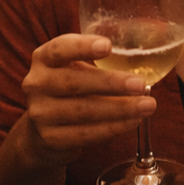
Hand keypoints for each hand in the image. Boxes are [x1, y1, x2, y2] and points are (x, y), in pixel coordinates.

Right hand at [14, 33, 155, 168]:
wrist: (41, 130)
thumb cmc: (68, 89)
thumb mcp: (72, 68)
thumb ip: (95, 60)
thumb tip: (142, 59)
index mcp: (43, 59)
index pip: (59, 49)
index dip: (82, 46)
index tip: (108, 46)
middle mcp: (36, 84)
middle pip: (75, 82)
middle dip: (111, 83)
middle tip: (141, 85)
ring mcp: (40, 113)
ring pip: (83, 111)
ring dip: (120, 109)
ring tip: (147, 106)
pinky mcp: (50, 139)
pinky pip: (85, 134)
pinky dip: (112, 128)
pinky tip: (132, 121)